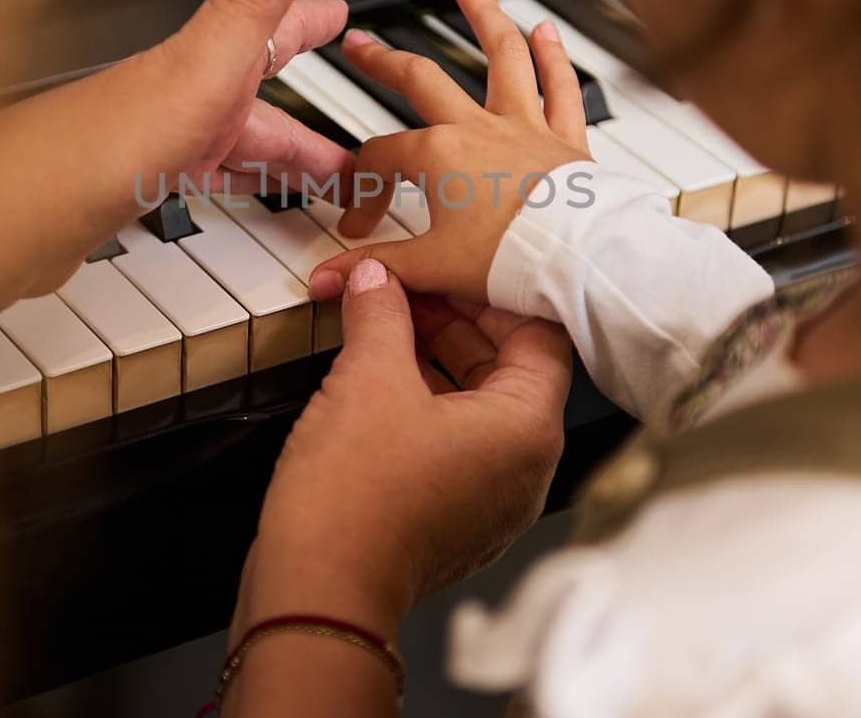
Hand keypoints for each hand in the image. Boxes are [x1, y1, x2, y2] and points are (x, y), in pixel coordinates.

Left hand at [0, 0, 352, 299]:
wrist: (11, 216)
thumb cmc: (96, 146)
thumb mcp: (197, 68)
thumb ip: (245, 0)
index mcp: (202, 66)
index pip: (269, 32)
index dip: (308, 21)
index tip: (338, 11)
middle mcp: (180, 97)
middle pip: (261, 104)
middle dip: (309, 116)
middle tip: (348, 130)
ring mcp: (156, 143)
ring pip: (235, 146)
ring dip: (277, 158)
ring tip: (316, 177)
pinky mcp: (132, 190)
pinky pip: (200, 182)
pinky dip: (228, 187)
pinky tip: (226, 198)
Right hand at [233, 259, 572, 643]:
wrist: (320, 590)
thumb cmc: (356, 503)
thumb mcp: (368, 378)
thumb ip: (380, 315)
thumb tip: (376, 281)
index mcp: (527, 428)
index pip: (539, 334)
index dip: (490, 291)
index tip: (450, 269)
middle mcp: (523, 468)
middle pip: (507, 368)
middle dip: (452, 322)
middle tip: (404, 289)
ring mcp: (490, 499)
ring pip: (475, 406)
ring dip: (431, 360)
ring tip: (380, 326)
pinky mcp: (454, 518)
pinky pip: (452, 443)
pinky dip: (422, 404)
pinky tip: (374, 377)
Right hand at [308, 0, 592, 303]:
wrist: (581, 261)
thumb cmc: (516, 260)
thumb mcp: (432, 267)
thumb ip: (379, 267)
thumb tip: (332, 277)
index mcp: (439, 156)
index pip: (380, 160)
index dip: (361, 190)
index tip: (361, 225)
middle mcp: (479, 130)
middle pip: (421, 79)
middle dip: (383, 59)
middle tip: (360, 43)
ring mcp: (523, 128)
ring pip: (501, 56)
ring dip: (483, 16)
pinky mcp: (565, 140)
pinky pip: (559, 87)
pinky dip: (553, 56)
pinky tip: (544, 30)